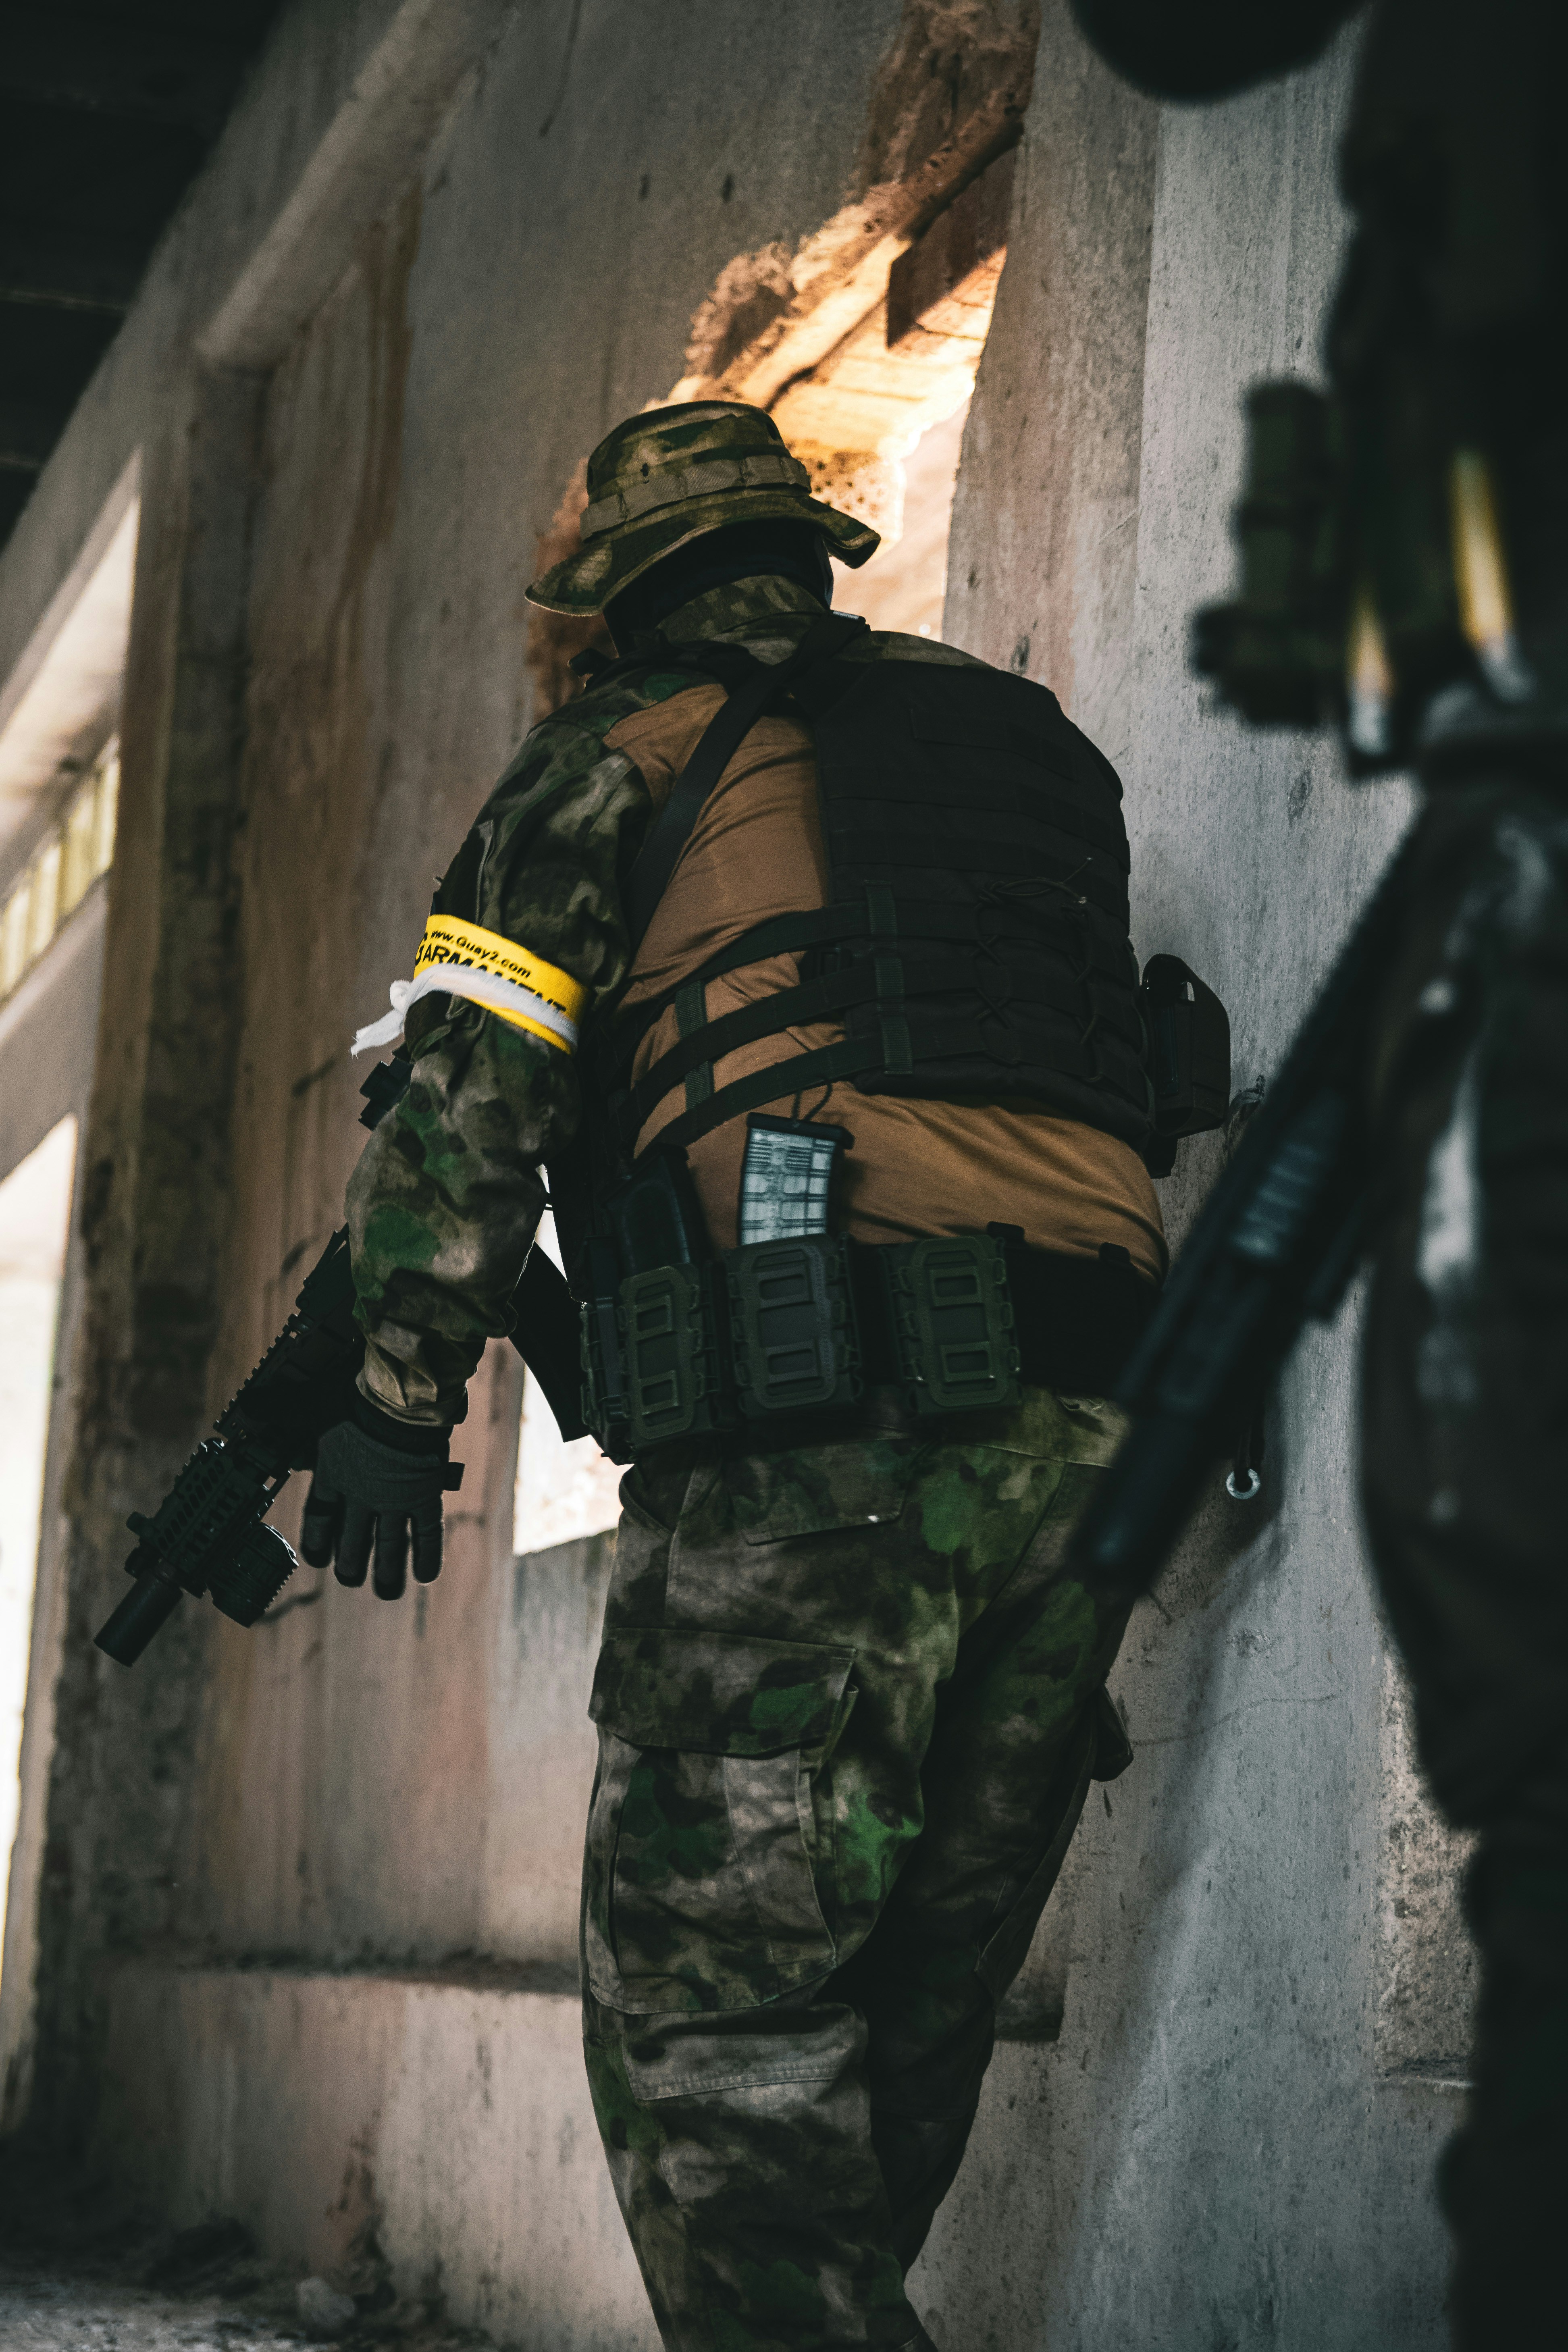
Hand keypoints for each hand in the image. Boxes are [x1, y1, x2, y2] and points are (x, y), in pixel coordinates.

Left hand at [300, 1405, 462, 1599]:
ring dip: (387, 1574)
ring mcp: (394, 1501)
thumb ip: (282, 1409)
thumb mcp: (311, 1403)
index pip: (320, 1520)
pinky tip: (425, 1577)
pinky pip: (426, 1534)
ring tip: (387, 1592)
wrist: (398, 1401)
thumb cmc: (353, 1398)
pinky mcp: (424, 1497)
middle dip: (351, 1566)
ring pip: (389, 1548)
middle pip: (353, 1544)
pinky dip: (426, 1556)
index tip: (319, 1559)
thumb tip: (251, 1407)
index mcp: (332, 1478)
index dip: (319, 1543)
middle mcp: (361, 1497)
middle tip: (351, 1577)